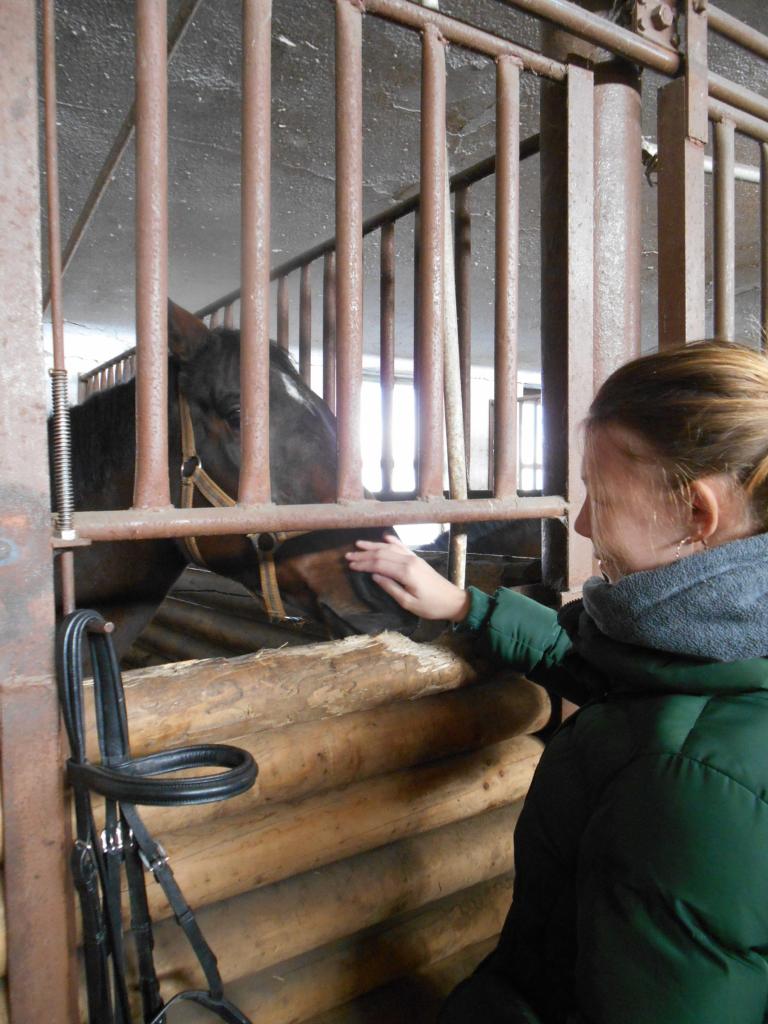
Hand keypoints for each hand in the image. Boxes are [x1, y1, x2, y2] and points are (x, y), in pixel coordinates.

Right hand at [345, 534, 470, 621]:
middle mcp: (408, 561)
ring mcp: (413, 558)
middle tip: (348, 555)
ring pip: (390, 547)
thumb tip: (375, 576)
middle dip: (364, 554)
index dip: (363, 564)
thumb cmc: (430, 606)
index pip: (379, 564)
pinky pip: (402, 546)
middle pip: (382, 554)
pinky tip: (384, 537)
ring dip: (374, 546)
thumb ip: (391, 588)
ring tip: (359, 544)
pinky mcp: (417, 559)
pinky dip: (392, 541)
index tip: (350, 564)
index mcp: (405, 572)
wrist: (452, 600)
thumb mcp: (408, 603)